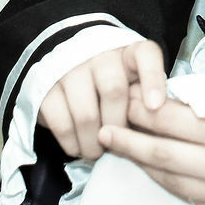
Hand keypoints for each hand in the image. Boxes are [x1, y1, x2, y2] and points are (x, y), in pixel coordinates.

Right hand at [37, 39, 167, 159]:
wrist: (66, 66)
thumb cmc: (112, 82)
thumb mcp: (133, 81)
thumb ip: (144, 99)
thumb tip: (158, 129)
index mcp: (128, 51)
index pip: (145, 55)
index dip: (152, 79)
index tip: (155, 106)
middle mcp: (99, 54)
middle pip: (114, 91)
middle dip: (118, 126)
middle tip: (119, 146)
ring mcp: (70, 69)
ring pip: (86, 114)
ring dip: (94, 142)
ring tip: (97, 153)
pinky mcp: (46, 89)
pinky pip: (61, 124)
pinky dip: (72, 144)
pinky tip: (79, 148)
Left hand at [100, 86, 204, 204]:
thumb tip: (168, 91)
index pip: (170, 116)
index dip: (143, 105)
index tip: (127, 93)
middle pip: (161, 148)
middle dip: (129, 135)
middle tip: (105, 123)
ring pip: (165, 173)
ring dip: (136, 157)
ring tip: (112, 142)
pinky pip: (179, 190)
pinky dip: (158, 176)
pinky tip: (143, 165)